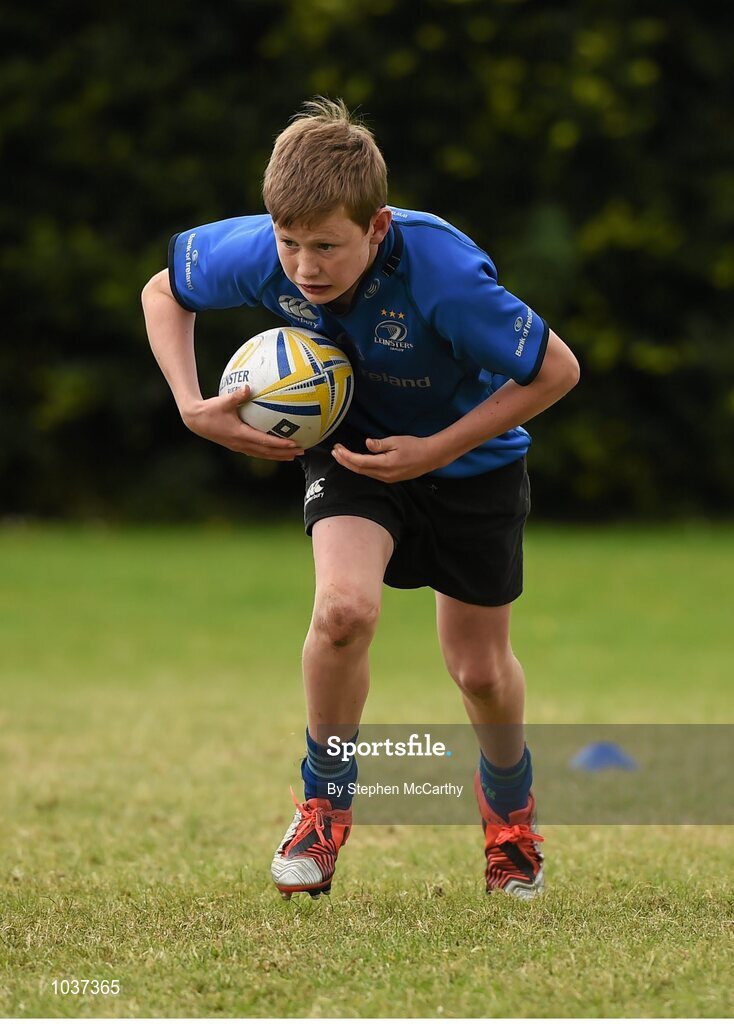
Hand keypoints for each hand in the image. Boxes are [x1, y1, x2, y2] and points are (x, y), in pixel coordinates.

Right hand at [182, 387, 304, 459]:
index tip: (294, 444)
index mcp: (240, 434)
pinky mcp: (236, 445)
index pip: (264, 441)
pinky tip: (275, 450)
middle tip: (302, 452)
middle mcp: (241, 443)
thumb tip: (249, 387)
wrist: (195, 421)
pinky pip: (256, 451)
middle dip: (285, 453)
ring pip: (262, 454)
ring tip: (293, 456)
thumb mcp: (223, 401)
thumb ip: (237, 395)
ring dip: (278, 455)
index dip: (280, 444)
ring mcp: (238, 446)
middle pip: (267, 452)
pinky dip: (268, 452)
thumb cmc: (209, 410)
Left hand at [331, 435, 441, 481]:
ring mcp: (387, 478)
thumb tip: (367, 444)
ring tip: (341, 456)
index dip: (347, 456)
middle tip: (335, 452)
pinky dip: (360, 468)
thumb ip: (380, 444)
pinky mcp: (390, 478)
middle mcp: (384, 475)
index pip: (360, 462)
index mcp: (385, 465)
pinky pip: (371, 474)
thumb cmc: (415, 446)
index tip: (338, 449)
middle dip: (345, 461)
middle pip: (359, 470)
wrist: (430, 457)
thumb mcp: (397, 441)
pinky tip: (356, 462)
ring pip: (364, 473)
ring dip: (352, 465)